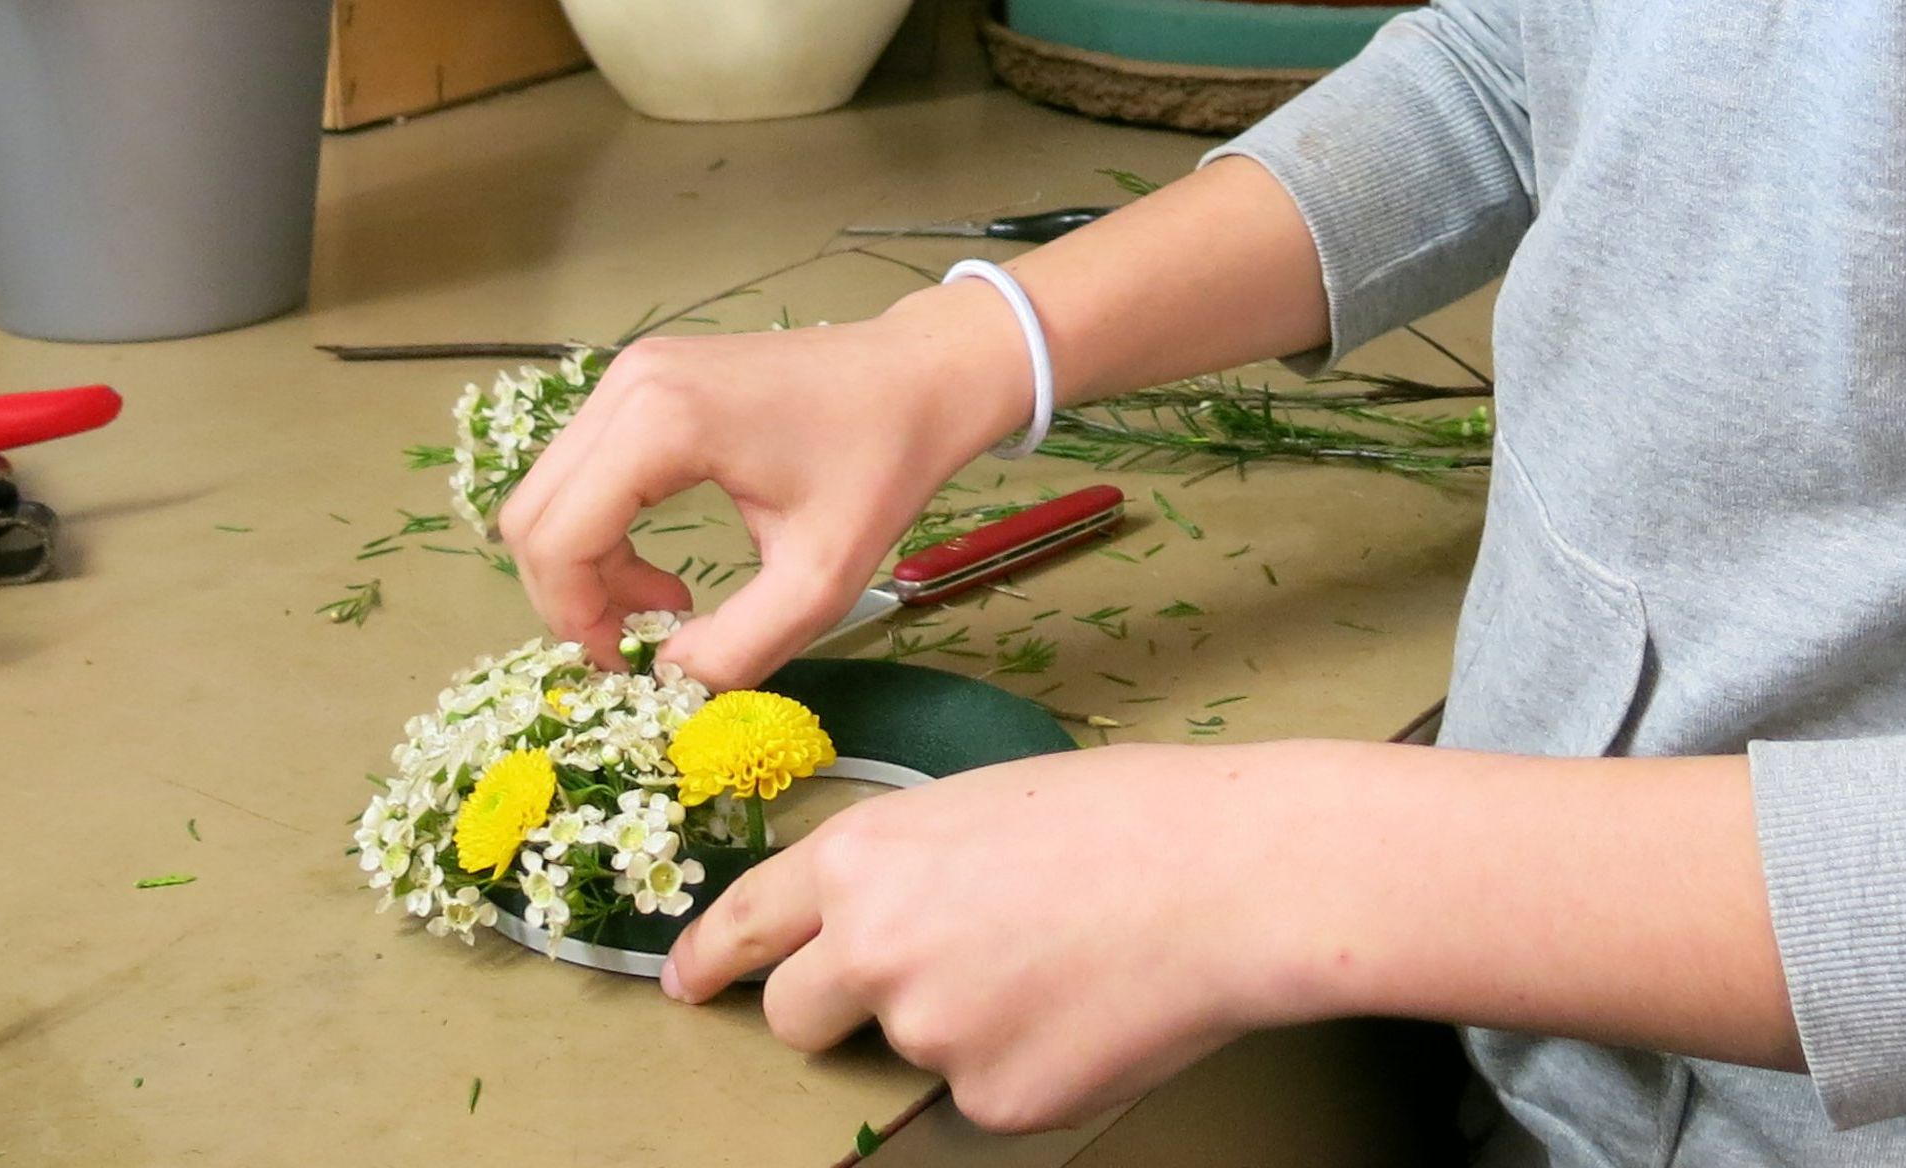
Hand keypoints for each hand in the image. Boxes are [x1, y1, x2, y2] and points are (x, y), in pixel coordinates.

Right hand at [500, 281, 1033, 685]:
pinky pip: (582, 469)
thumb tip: (664, 679)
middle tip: (638, 645)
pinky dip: (600, 530)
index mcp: (661, 421)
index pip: (558, 538)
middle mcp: (627, 384)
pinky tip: (662, 565)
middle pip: (533, 514)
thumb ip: (736, 648)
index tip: (630, 665)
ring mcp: (630, 373)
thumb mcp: (819, 579)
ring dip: (585, 566)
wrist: (919, 375)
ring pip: (549, 493)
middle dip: (570, 598)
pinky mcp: (643, 379)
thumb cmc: (880, 465)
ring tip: (665, 607)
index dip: (575, 619)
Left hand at [662, 743, 1318, 1133]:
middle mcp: (873, 949)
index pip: (750, 919)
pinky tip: (1085, 1009)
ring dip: (955, 1024)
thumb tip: (870, 931)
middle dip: (830, 1009)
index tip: (685, 982)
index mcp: (864, 856)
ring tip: (1052, 964)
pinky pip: (983, 1093)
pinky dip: (1023, 1063)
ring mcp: (928, 1035)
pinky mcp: (991, 1101)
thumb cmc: (1116, 817)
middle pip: (796, 1015)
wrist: (1220, 876)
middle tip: (912, 979)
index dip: (709, 956)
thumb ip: (902, 870)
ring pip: (907, 1049)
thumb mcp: (974, 804)